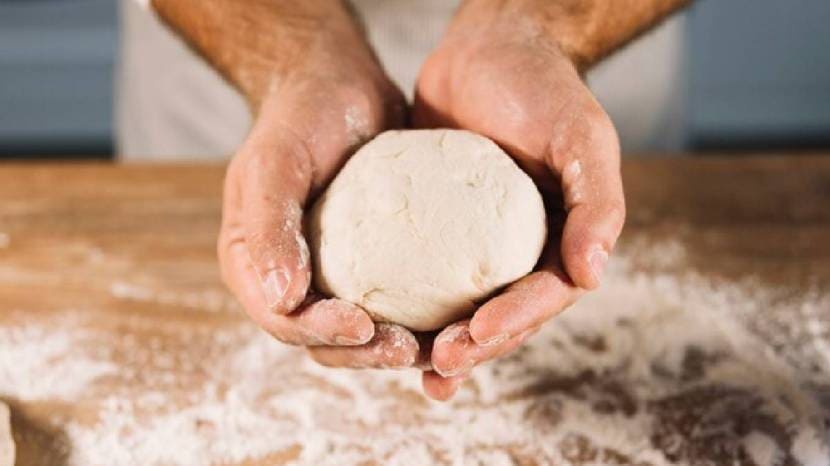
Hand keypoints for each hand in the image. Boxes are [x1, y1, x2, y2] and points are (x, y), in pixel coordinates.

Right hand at [218, 31, 420, 369]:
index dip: (321, 333)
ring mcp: (334, 274)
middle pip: (324, 340)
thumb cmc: (300, 116)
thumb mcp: (276, 161)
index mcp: (255, 264)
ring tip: (438, 345)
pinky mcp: (374, 265)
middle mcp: (292, 278)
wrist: (339, 84)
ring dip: (395, 347)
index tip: (363, 326)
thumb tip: (281, 300)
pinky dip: (420, 319)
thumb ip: (269, 226)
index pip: (283, 319)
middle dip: (365, 352)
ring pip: (362, 333)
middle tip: (408, 347)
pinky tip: (456, 319)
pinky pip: (395, 303)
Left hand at [413, 2, 625, 399]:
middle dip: (474, 347)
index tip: (474, 336)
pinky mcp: (437, 229)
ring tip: (417, 369)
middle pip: (503, 315)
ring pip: (463, 306)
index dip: (513, 323)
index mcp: (563, 239)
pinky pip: (422, 272)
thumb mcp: (581, 135)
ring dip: (443, 342)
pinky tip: (382, 322)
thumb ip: (597, 202)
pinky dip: (410, 303)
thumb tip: (593, 274)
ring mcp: (477, 243)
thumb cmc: (542, 87)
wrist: (489, 48)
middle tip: (437, 366)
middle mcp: (522, 250)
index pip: (543, 296)